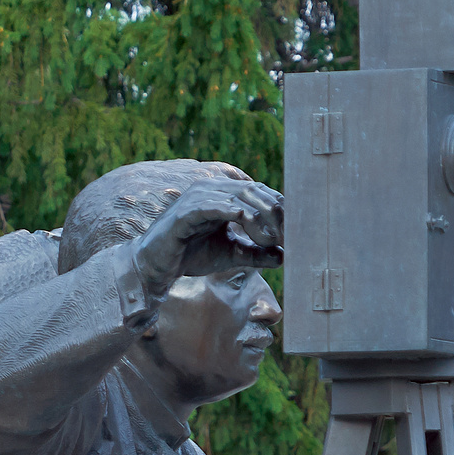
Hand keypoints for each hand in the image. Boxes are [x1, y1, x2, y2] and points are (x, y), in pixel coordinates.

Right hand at [131, 179, 283, 293]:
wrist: (156, 266)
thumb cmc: (191, 255)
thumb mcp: (232, 254)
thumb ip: (257, 253)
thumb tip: (285, 256)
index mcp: (224, 194)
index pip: (262, 194)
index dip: (282, 211)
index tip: (297, 233)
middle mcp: (213, 188)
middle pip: (256, 192)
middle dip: (276, 214)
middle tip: (290, 237)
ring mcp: (199, 197)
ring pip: (240, 196)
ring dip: (260, 217)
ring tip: (272, 239)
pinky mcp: (186, 211)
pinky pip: (215, 206)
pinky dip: (234, 214)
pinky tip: (248, 226)